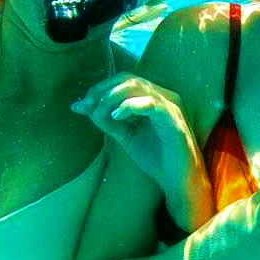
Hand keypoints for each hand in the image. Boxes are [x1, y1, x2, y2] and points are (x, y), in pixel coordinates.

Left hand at [75, 74, 202, 211]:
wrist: (178, 180)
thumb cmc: (157, 158)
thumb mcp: (126, 136)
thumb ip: (108, 120)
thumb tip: (81, 106)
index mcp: (154, 97)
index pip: (124, 80)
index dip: (100, 88)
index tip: (81, 105)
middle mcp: (164, 96)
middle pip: (128, 79)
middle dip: (103, 90)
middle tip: (86, 105)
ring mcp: (170, 106)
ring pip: (138, 86)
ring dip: (112, 96)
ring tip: (99, 110)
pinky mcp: (174, 121)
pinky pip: (151, 104)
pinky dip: (130, 105)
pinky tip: (116, 115)